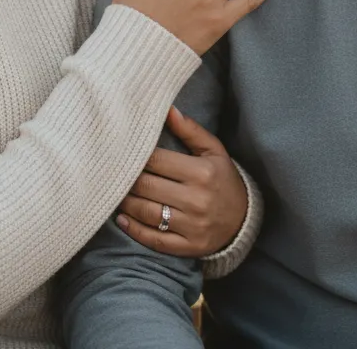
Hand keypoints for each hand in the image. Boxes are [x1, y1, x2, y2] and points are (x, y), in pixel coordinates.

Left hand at [116, 106, 247, 256]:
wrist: (243, 219)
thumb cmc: (222, 178)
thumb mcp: (213, 150)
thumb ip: (189, 129)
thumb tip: (167, 109)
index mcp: (201, 172)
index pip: (156, 160)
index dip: (136, 156)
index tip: (122, 152)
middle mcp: (196, 199)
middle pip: (147, 186)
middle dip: (126, 179)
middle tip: (113, 173)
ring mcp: (192, 226)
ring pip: (147, 213)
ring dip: (126, 203)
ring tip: (116, 193)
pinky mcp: (188, 247)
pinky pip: (154, 240)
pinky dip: (134, 230)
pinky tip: (122, 219)